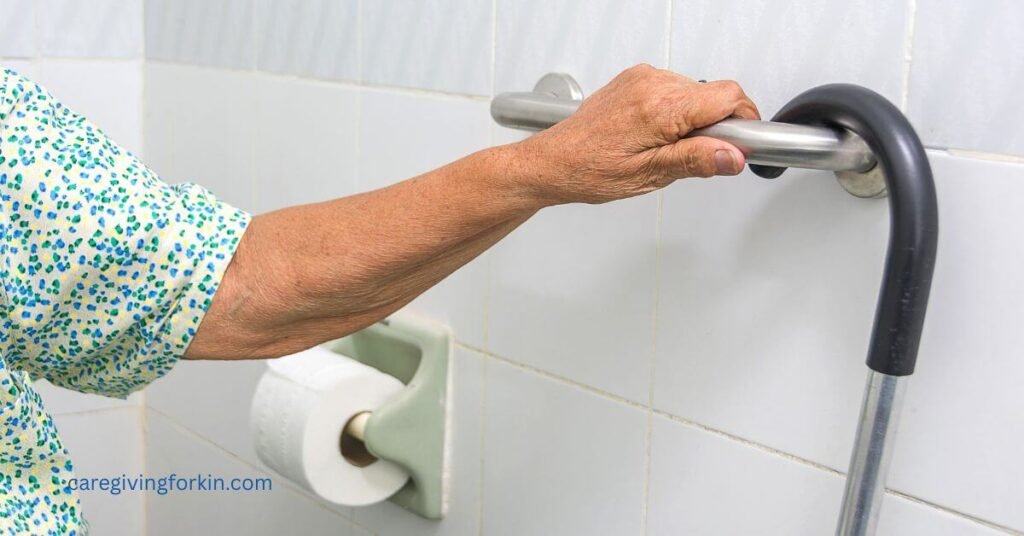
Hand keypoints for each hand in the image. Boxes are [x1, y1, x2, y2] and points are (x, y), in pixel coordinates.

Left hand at [513, 64, 759, 204]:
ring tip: (667, 148)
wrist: (554, 161)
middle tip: (695, 156)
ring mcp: (641, 77)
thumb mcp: (649, 175)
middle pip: (714, 94)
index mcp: (660, 107)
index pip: (728, 96)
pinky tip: (654, 134)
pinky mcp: (634, 79)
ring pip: (695, 92)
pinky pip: (673, 89)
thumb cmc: (590, 171)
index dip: (744, 120)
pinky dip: (675, 111)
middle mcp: (652, 83)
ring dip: (694, 119)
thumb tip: (733, 155)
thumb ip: (696, 161)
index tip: (741, 144)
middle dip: (716, 125)